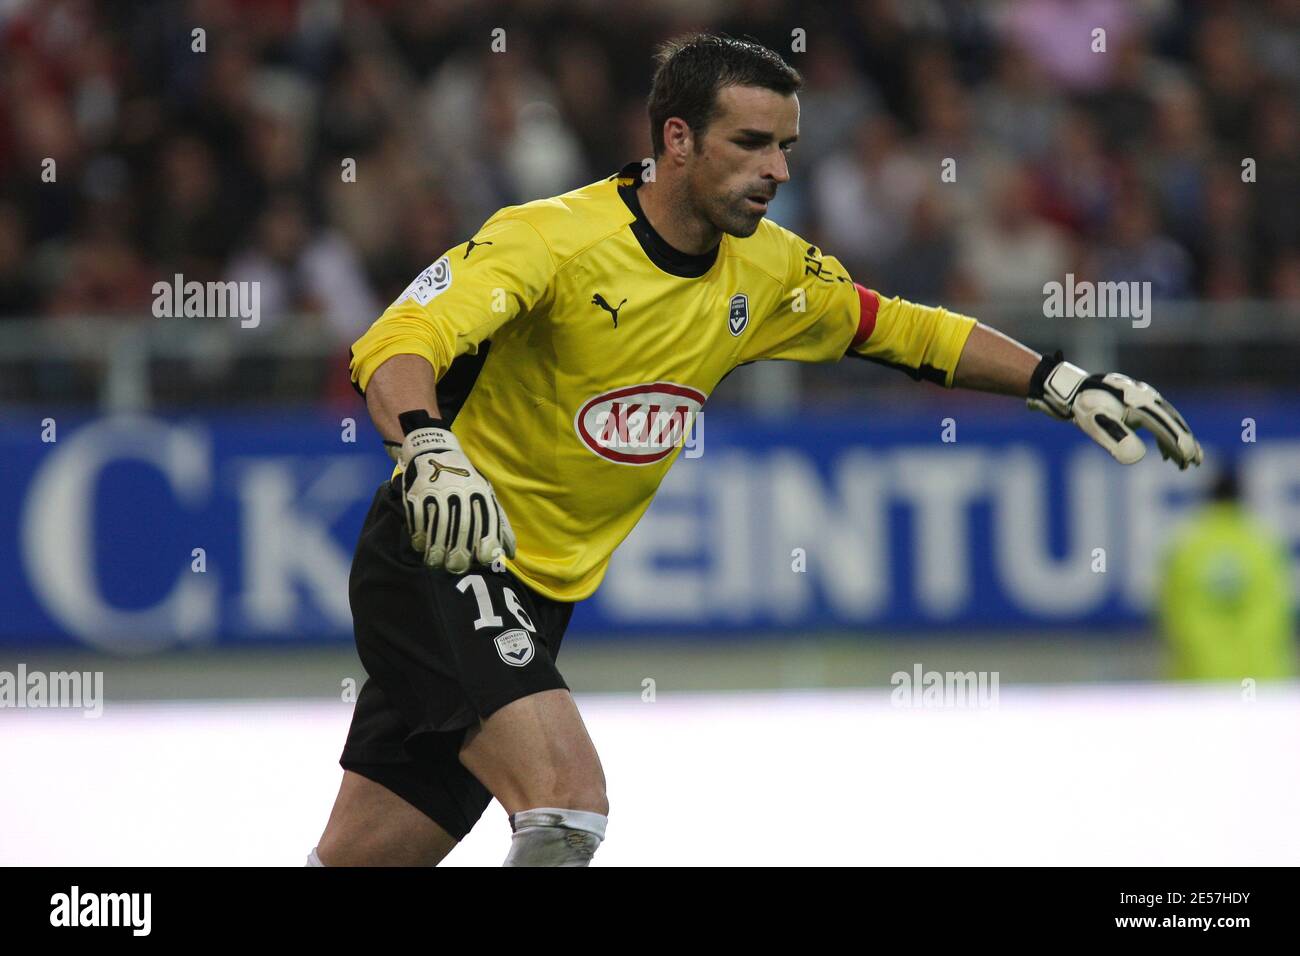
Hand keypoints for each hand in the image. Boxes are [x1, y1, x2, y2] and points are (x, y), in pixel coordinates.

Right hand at [387, 413, 516, 571]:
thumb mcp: (488, 496)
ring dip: (436, 551)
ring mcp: (438, 494)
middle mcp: (461, 494)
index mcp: (481, 495)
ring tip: (436, 564)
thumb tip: (511, 554)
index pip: (487, 525)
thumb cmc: (466, 482)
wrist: (435, 452)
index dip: (486, 547)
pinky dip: (420, 537)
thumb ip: (500, 525)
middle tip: (455, 568)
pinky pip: (419, 520)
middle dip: (458, 555)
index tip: (482, 562)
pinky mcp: (418, 494)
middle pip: (461, 530)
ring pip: (438, 529)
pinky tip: (421, 547)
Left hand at [1028, 352, 1203, 468]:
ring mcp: (1143, 398)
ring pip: (1166, 420)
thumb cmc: (1084, 406)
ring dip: (1175, 441)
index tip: (1190, 460)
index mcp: (1140, 403)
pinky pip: (1156, 419)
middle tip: (1196, 462)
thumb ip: (1117, 438)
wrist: (1070, 388)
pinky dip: (1163, 436)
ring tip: (1183, 462)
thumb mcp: (1096, 423)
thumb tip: (1138, 457)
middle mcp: (1146, 397)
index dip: (1179, 444)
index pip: (1165, 426)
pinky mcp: (1137, 402)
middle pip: (1172, 422)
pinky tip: (1163, 453)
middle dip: (1184, 442)